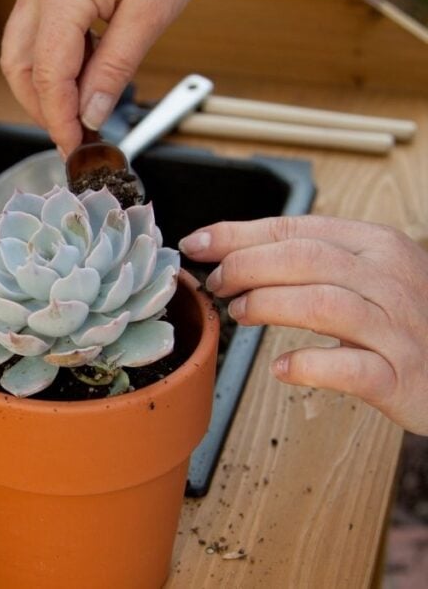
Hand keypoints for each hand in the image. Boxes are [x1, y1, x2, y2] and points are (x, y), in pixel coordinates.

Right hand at [0, 0, 224, 155]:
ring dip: (45, 87)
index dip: (57, 117)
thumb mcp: (152, 15)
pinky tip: (86, 73)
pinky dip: (53, 61)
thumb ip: (115, 69)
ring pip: (19, 52)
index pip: (46, 72)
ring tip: (84, 107)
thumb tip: (88, 115)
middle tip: (76, 135)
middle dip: (42, 107)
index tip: (73, 148)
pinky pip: (35, 32)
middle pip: (18, 65)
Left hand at [179, 215, 427, 435]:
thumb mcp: (367, 271)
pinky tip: (283, 367)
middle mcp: (389, 279)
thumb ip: (311, 259)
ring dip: (268, 306)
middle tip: (217, 285)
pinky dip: (309, 364)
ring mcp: (397, 327)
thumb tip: (234, 251)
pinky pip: (350, 366)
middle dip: (245, 267)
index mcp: (376, 245)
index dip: (237, 234)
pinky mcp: (402, 375)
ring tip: (240, 314)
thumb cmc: (407, 318)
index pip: (296, 228)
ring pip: (322, 303)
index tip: (197, 243)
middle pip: (303, 259)